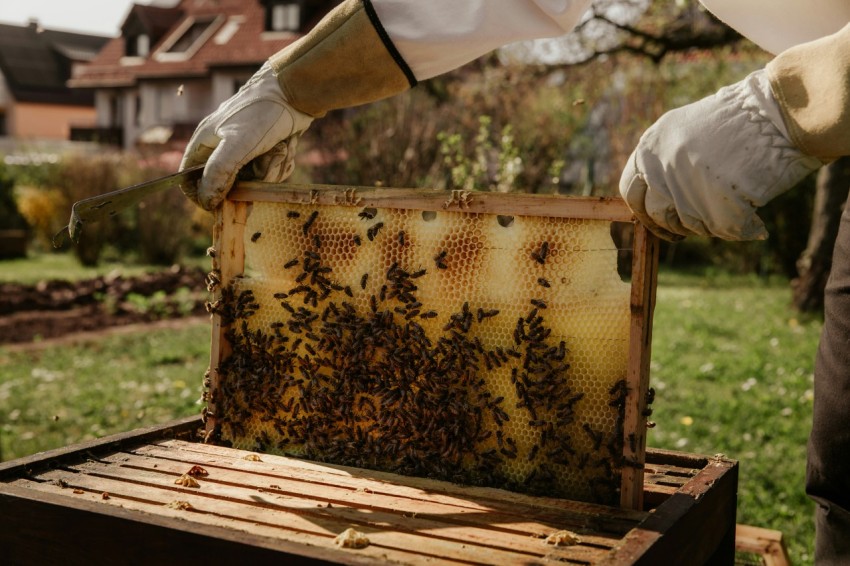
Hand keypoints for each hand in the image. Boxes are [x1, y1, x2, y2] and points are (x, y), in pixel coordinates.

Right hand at [180, 62, 312, 209]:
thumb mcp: (237, 144)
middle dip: (248, 182)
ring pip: (252, 181)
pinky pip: (269, 172)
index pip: (188, 179)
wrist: (294, 93)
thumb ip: (218, 172)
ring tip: (277, 149)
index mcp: (204, 142)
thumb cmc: (261, 113)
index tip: (220, 205)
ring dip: (269, 171)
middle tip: (261, 167)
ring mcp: (244, 149)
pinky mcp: (265, 150)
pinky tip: (285, 147)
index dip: (201, 195)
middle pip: (227, 185)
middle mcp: (221, 146)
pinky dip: (279, 164)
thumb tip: (207, 200)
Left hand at [619, 70, 820, 240]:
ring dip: (710, 225)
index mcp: (650, 145)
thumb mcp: (686, 130)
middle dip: (675, 226)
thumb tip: (658, 202)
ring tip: (733, 209)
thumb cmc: (741, 119)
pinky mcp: (716, 200)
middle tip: (697, 225)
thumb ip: (664, 163)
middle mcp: (661, 165)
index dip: (645, 211)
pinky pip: (724, 230)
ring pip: (689, 225)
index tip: (660, 220)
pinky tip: (754, 220)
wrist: (780, 109)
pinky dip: (742, 229)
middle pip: (656, 215)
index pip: (630, 191)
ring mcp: (687, 184)